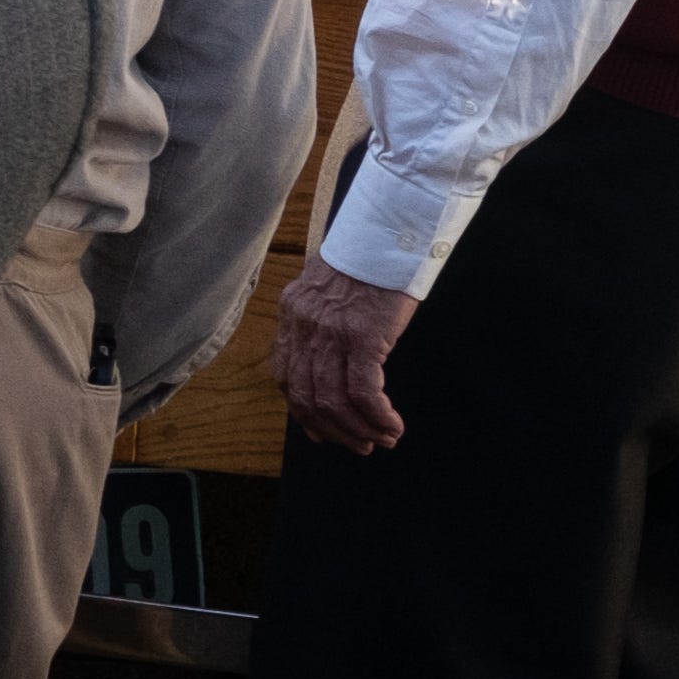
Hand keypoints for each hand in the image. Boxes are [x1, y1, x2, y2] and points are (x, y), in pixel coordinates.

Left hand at [270, 262, 418, 451]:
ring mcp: (330, 331)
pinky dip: (378, 416)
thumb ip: (321, 327)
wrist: (389, 233)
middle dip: (334, 430)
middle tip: (361, 445)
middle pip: (306, 396)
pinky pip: (363, 391)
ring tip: (383, 438)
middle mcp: (303, 326)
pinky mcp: (362, 335)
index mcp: (292, 316)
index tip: (322, 433)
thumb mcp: (329, 294)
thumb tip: (328, 371)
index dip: (302, 413)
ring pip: (333, 399)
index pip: (285, 377)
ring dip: (359, 429)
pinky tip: (393, 424)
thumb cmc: (367, 264)